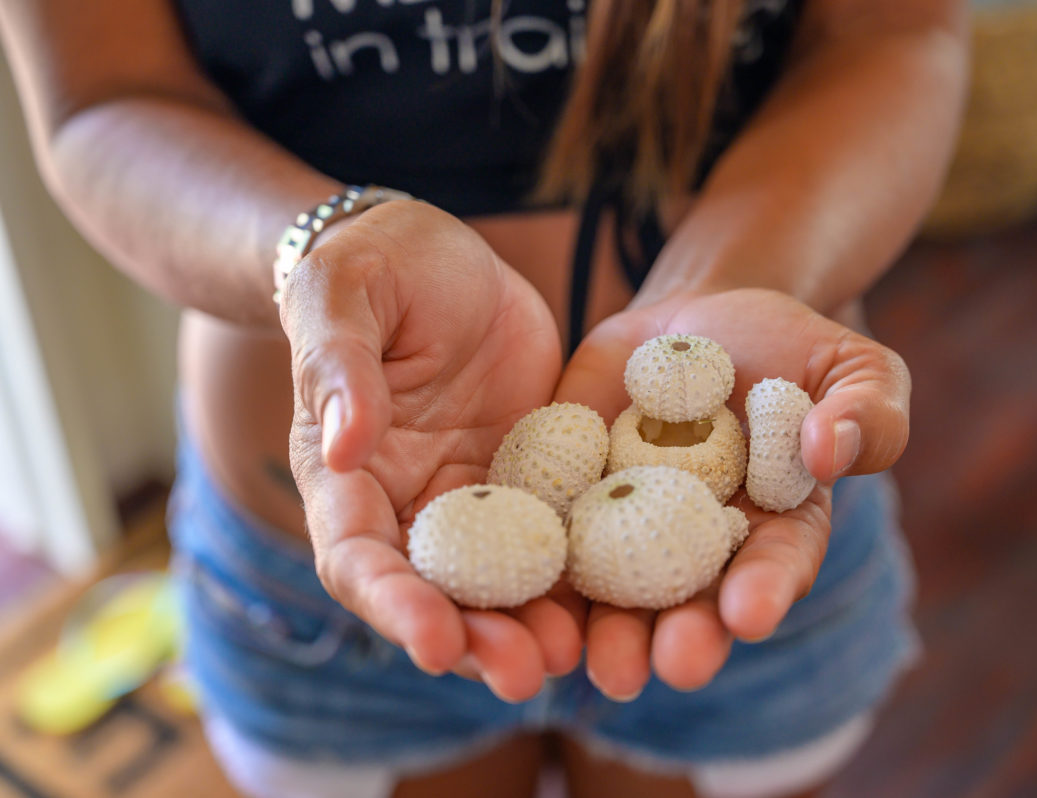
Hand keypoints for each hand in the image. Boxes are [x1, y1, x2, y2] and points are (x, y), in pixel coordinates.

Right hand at [280, 200, 583, 701]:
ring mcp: (472, 496)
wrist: (440, 255)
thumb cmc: (373, 263)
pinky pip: (553, 537)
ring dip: (528, 626)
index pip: (357, 554)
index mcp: (343, 471)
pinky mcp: (531, 479)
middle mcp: (404, 500)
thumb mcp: (344, 294)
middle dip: (472, 639)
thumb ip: (338, 366)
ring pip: (495, 581)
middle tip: (523, 675)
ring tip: (576, 660)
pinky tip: (618, 602)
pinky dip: (575, 576)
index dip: (392, 602)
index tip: (436, 642)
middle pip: (431, 591)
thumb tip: (341, 446)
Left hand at [554, 288, 910, 699]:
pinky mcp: (571, 496)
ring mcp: (630, 523)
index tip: (750, 614)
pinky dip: (540, 564)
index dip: (765, 590)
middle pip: (693, 599)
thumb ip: (866, 411)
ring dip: (610, 631)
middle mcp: (701, 542)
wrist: (701, 322)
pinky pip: (550, 531)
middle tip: (674, 665)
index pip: (776, 564)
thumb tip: (829, 449)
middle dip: (684, 636)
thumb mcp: (851, 368)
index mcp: (778, 524)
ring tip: (605, 665)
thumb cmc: (789, 349)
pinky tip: (526, 592)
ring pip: (617, 590)